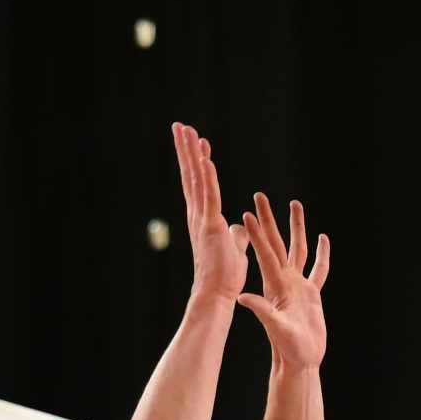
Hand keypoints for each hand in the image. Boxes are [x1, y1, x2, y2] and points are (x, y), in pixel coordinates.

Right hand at [175, 122, 249, 306]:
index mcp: (203, 218)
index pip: (199, 183)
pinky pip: (209, 196)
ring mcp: (202, 219)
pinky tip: (205, 157)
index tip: (198, 141)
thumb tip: (240, 227)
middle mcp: (198, 214)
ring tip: (186, 131)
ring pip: (197, 180)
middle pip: (191, 175)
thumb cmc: (225, 275)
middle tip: (180, 126)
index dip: (198, 161)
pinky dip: (207, 176)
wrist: (217, 293)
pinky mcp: (211, 226)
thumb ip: (236, 234)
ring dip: (192, 154)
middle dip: (186, 149)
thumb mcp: (235, 248)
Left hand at [238, 192, 329, 369]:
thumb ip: (262, 311)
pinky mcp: (312, 294)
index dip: (256, 234)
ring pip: (298, 249)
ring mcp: (298, 286)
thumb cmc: (287, 347)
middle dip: (269, 219)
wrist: (300, 360)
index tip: (247, 213)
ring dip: (295, 227)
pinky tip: (323, 239)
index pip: (264, 253)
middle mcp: (284, 280)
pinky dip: (322, 254)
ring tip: (294, 204)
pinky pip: (318, 269)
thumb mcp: (275, 327)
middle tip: (259, 196)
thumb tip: (242, 298)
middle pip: (277, 243)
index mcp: (274, 285)